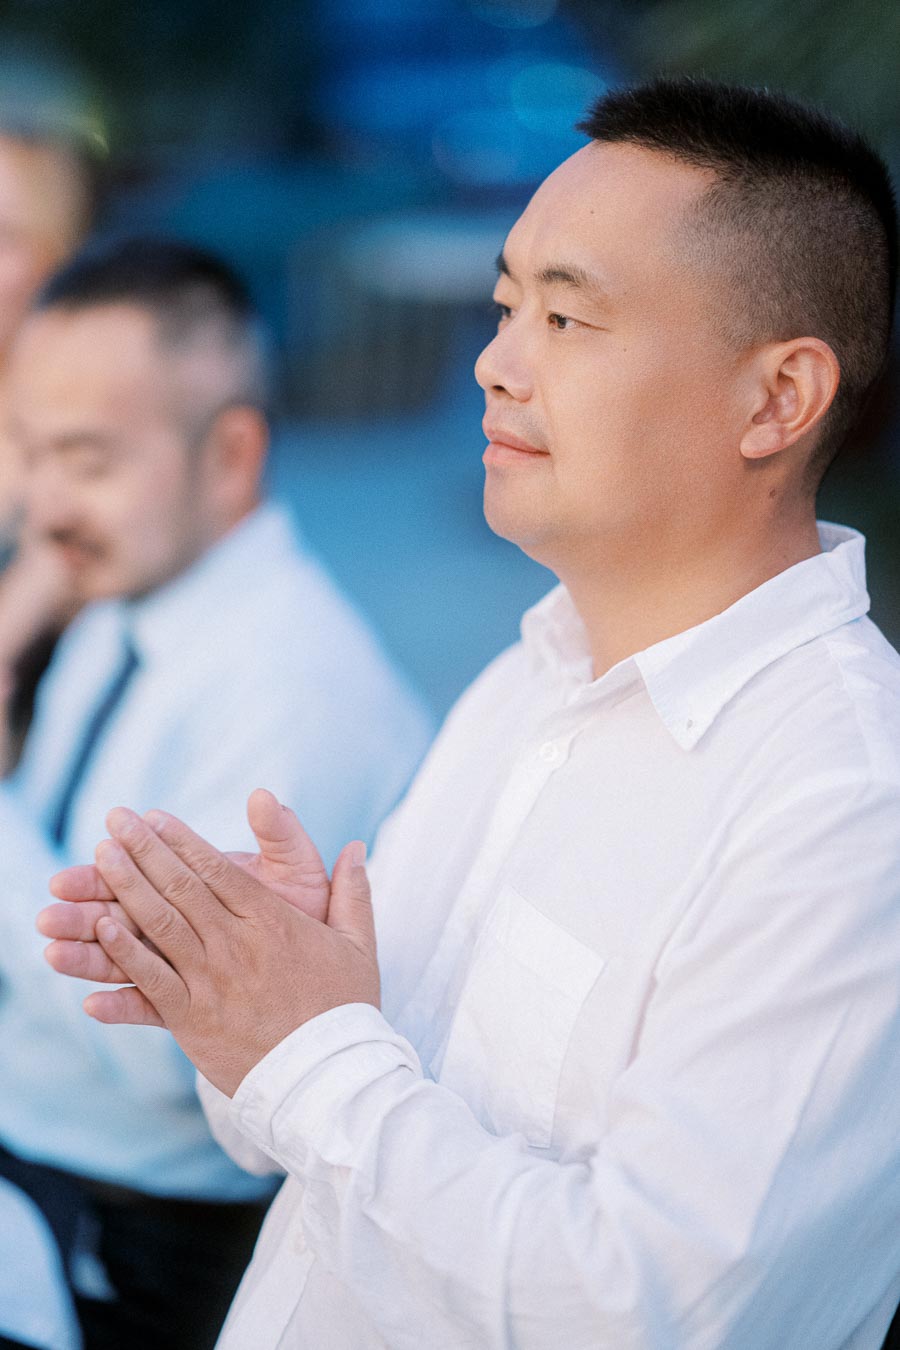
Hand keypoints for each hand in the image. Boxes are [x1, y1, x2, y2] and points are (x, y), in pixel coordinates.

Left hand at [62, 805, 378, 1095]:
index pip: (218, 870)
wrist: (330, 1080)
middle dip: (145, 849)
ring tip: (99, 857)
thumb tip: (357, 848)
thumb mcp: (358, 945)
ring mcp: (211, 982)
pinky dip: (124, 954)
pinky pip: (151, 981)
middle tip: (115, 819)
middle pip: (182, 887)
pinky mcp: (193, 1020)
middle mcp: (236, 944)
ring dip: (125, 887)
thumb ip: (353, 893)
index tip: (153, 817)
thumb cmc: (345, 1011)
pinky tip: (101, 928)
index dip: (182, 840)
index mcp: (273, 921)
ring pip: (160, 925)